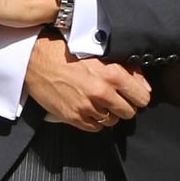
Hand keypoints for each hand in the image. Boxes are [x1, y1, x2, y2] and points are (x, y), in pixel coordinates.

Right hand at [23, 32, 150, 132]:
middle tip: (112, 97)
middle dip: (123, 106)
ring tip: (95, 100)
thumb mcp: (98, 53)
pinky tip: (86, 107)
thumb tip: (145, 86)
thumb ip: (126, 69)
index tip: (131, 94)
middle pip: (129, 113)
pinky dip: (93, 120)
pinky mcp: (74, 117)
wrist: (34, 60)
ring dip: (107, 113)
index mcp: (112, 74)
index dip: (137, 96)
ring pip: (112, 121)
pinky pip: (95, 128)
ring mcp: (87, 107)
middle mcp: (102, 92)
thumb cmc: (65, 52)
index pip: (142, 98)